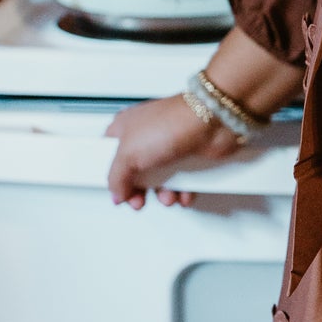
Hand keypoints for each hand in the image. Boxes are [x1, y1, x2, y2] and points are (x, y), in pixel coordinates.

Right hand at [105, 94, 239, 208]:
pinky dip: (183, 192)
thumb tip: (117, 194)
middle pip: (135, 172)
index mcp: (125, 127)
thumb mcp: (128, 154)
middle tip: (140, 199)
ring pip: (160, 180)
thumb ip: (116, 178)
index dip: (111, 174)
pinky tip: (183, 193)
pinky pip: (182, 181)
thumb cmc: (172, 123)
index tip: (116, 190)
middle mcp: (146, 136)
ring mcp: (168, 146)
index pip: (108, 154)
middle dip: (139, 191)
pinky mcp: (189, 156)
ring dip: (164, 194)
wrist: (212, 122)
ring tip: (168, 196)